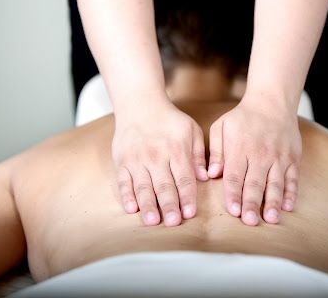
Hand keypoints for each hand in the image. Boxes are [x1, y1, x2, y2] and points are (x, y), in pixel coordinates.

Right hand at [112, 98, 206, 226]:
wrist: (139, 104)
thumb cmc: (169, 120)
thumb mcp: (191, 130)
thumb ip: (198, 154)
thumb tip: (205, 177)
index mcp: (176, 150)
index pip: (183, 177)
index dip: (187, 196)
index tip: (190, 213)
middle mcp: (156, 156)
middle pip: (163, 185)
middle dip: (169, 205)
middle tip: (173, 222)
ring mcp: (137, 159)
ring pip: (143, 186)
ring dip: (148, 205)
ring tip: (152, 221)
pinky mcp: (122, 161)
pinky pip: (123, 181)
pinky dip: (127, 195)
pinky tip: (132, 208)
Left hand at [208, 95, 301, 225]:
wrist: (272, 102)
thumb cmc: (243, 118)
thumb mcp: (221, 127)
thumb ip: (215, 151)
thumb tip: (211, 174)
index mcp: (240, 148)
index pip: (236, 175)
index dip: (234, 194)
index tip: (233, 211)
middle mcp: (260, 154)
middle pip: (256, 182)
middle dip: (253, 203)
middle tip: (250, 221)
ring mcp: (278, 157)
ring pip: (276, 183)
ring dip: (273, 202)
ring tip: (270, 219)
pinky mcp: (292, 158)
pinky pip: (292, 178)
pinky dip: (291, 193)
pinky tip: (288, 207)